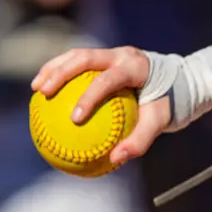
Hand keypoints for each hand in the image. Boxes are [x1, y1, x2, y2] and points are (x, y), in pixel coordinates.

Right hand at [33, 46, 169, 165]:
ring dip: (54, 68)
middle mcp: (122, 54)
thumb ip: (140, 140)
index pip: (109, 79)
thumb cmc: (165, 104)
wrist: (175, 82)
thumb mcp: (159, 123)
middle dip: (62, 73)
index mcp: (136, 67)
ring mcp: (111, 52)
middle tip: (44, 92)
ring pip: (76, 54)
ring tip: (36, 88)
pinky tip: (43, 91)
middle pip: (85, 57)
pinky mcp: (102, 56)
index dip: (89, 97)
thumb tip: (116, 159)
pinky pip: (76, 62)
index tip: (75, 118)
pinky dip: (59, 72)